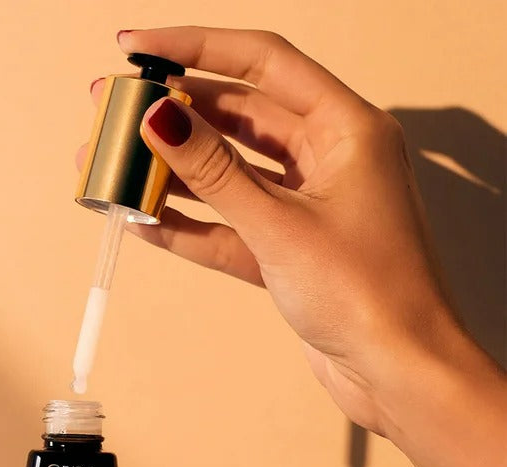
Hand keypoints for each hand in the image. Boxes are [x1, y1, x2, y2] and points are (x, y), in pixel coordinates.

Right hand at [79, 27, 506, 466]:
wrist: (396, 373)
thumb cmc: (370, 295)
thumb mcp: (280, 226)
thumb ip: (215, 172)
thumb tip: (161, 121)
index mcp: (346, 129)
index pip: (262, 62)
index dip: (196, 48)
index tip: (138, 48)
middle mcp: (326, 159)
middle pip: (237, 116)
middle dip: (174, 115)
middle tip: (115, 111)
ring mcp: (304, 206)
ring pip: (227, 173)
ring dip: (173, 172)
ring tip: (117, 166)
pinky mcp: (286, 250)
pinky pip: (227, 225)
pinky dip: (189, 224)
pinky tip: (144, 219)